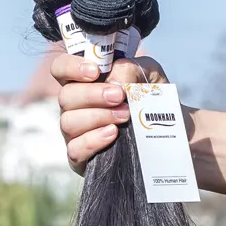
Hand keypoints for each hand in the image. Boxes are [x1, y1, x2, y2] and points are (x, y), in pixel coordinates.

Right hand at [51, 54, 168, 174]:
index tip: (94, 71)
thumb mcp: (149, 77)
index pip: (60, 68)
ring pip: (68, 122)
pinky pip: (74, 149)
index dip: (70, 67)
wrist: (165, 135)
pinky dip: (92, 140)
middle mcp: (74, 107)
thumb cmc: (150, 101)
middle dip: (92, 94)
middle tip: (118, 96)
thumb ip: (132, 70)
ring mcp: (74, 133)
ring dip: (97, 117)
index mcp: (83, 83)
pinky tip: (112, 134)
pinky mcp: (80, 158)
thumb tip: (115, 80)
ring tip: (124, 116)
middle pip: (65, 96)